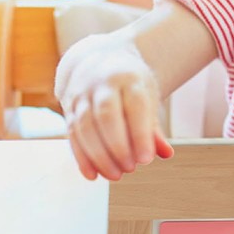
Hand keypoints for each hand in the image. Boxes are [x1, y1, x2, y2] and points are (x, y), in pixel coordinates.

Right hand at [55, 36, 173, 181]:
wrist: (97, 59)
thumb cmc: (129, 83)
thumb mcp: (146, 95)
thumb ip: (153, 126)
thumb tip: (165, 153)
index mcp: (128, 77)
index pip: (134, 106)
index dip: (140, 134)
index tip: (146, 159)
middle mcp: (101, 83)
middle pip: (106, 116)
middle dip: (118, 147)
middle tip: (130, 168)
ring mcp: (81, 94)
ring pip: (85, 127)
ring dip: (99, 156)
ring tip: (115, 175)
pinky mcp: (67, 108)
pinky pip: (71, 135)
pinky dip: (81, 158)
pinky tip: (93, 174)